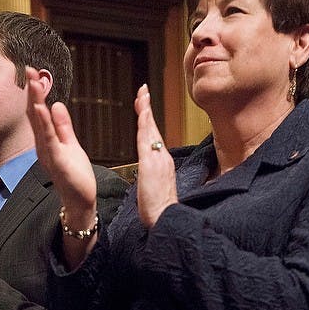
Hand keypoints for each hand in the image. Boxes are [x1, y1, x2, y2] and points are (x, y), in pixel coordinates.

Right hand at [26, 68, 96, 229]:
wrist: (79, 201)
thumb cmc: (74, 176)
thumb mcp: (70, 144)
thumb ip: (62, 126)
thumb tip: (56, 104)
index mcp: (46, 140)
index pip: (39, 112)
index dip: (36, 92)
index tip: (33, 73)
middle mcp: (43, 145)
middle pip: (35, 113)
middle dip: (32, 91)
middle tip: (28, 69)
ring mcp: (48, 152)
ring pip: (40, 123)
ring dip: (36, 102)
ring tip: (33, 82)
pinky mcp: (57, 160)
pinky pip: (50, 139)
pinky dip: (45, 123)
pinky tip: (43, 108)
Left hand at [134, 84, 177, 228]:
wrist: (167, 219)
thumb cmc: (160, 209)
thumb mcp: (156, 188)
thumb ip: (153, 177)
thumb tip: (148, 172)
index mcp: (163, 163)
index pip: (154, 137)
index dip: (149, 120)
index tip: (144, 106)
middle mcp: (163, 158)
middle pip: (153, 129)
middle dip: (147, 108)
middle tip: (143, 90)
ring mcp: (159, 160)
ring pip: (150, 131)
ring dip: (145, 111)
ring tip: (141, 95)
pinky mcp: (152, 165)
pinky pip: (146, 141)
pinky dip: (144, 125)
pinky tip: (142, 114)